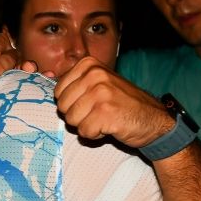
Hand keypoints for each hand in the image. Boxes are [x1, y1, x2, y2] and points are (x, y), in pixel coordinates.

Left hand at [54, 56, 172, 146]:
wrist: (154, 120)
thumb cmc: (122, 104)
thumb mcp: (99, 84)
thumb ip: (75, 83)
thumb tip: (45, 78)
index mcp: (89, 65)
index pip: (58, 92)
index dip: (72, 104)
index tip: (90, 103)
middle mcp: (94, 75)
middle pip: (63, 107)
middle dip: (77, 116)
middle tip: (98, 113)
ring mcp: (101, 93)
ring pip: (72, 121)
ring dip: (87, 126)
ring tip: (105, 119)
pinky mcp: (106, 112)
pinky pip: (84, 132)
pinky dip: (96, 135)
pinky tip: (111, 126)